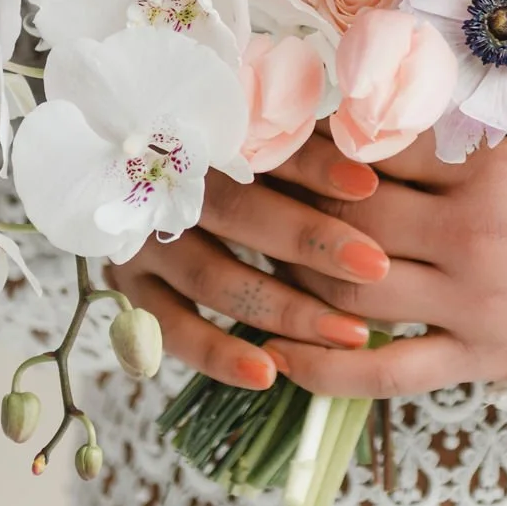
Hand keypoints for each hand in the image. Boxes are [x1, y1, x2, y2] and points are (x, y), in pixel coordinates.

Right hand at [102, 140, 391, 391]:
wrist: (132, 182)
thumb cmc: (239, 157)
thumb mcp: (266, 138)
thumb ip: (309, 143)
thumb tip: (375, 149)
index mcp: (201, 133)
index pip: (260, 147)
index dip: (315, 165)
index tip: (369, 185)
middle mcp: (165, 182)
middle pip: (238, 209)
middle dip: (311, 241)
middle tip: (377, 266)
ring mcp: (143, 236)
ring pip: (213, 276)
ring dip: (283, 308)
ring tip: (351, 334)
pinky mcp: (129, 285)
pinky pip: (171, 326)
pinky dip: (217, 354)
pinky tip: (267, 373)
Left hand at [270, 126, 506, 399]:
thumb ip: (446, 132)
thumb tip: (353, 108)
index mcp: (490, 171)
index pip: (380, 152)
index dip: (318, 144)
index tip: (280, 137)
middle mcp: (478, 236)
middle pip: (356, 223)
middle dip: (297, 209)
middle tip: (256, 197)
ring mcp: (474, 305)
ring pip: (355, 294)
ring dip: (299, 278)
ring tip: (266, 259)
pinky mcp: (474, 359)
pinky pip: (385, 374)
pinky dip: (326, 370)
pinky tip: (280, 357)